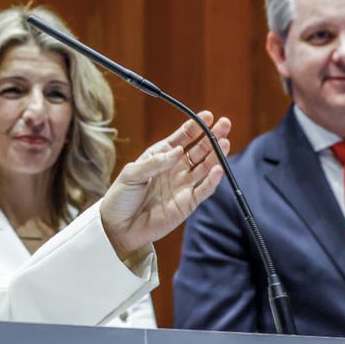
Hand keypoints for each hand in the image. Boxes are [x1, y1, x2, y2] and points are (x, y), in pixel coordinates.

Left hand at [100, 111, 230, 257]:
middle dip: (212, 137)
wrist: (118, 227)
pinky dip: (212, 180)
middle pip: (199, 150)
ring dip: (217, 155)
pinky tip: (219, 168)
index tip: (207, 116)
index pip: (182, 138)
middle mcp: (175, 169)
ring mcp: (183, 186)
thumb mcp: (132, 174)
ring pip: (205, 167)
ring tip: (226, 143)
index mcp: (160, 157)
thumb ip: (156, 162)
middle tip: (225, 124)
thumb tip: (178, 151)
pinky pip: (204, 190)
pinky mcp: (187, 204)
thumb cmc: (121, 197)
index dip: (195, 127)